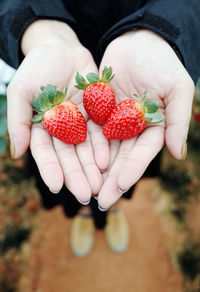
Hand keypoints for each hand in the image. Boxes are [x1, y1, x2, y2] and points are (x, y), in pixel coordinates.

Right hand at [7, 20, 108, 201]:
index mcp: (42, 128)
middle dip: (76, 176)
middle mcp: (61, 130)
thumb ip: (18, 120)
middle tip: (85, 195)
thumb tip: (17, 154)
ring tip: (99, 186)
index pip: (45, 153)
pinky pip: (100, 134)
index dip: (50, 169)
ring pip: (85, 150)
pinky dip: (103, 148)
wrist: (60, 48)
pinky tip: (107, 162)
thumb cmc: (37, 67)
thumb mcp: (22, 90)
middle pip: (69, 157)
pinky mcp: (96, 115)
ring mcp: (79, 124)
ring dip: (92, 169)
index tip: (56, 187)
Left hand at [97, 29, 193, 208]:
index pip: (142, 153)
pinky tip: (76, 164)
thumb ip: (178, 120)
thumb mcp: (177, 88)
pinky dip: (85, 149)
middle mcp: (133, 129)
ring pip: (105, 151)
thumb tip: (177, 153)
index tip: (120, 186)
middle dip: (111, 180)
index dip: (132, 169)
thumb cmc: (162, 62)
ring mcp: (115, 122)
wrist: (137, 41)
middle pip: (122, 158)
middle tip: (101, 201)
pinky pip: (91, 132)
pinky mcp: (99, 113)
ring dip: (96, 171)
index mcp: (153, 127)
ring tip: (87, 189)